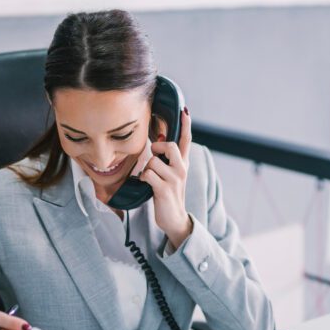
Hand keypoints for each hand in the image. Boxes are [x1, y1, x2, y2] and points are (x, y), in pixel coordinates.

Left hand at [140, 107, 192, 246]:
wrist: (174, 218)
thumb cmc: (168, 194)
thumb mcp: (170, 174)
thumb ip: (166, 159)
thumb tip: (157, 142)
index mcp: (183, 163)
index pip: (186, 139)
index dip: (185, 124)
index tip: (185, 110)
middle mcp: (182, 169)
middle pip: (168, 146)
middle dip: (156, 149)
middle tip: (154, 158)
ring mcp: (174, 179)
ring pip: (153, 161)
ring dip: (146, 170)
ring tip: (151, 179)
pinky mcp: (164, 189)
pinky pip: (147, 174)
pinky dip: (143, 179)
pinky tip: (147, 185)